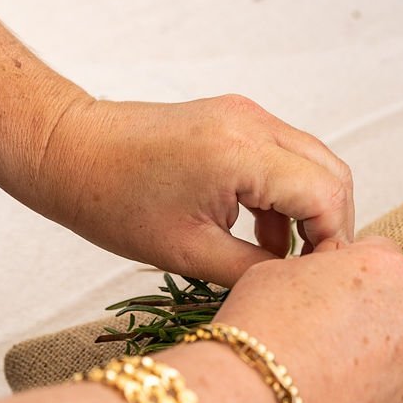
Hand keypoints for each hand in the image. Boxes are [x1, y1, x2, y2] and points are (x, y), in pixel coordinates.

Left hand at [37, 93, 354, 285]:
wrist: (68, 150)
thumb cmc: (112, 200)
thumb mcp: (187, 251)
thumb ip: (252, 270)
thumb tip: (296, 288)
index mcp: (243, 152)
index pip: (325, 195)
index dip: (333, 241)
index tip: (321, 281)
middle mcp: (254, 123)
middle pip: (333, 173)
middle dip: (332, 225)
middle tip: (315, 272)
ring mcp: (248, 115)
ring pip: (314, 162)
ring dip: (311, 210)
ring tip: (288, 259)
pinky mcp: (237, 119)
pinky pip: (285, 156)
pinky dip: (287, 195)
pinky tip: (263, 234)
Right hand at [173, 237, 402, 402]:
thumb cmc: (257, 332)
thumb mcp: (276, 271)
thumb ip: (317, 270)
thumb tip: (324, 283)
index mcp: (386, 268)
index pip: (377, 257)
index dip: (345, 275)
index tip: (321, 294)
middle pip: (394, 308)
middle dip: (364, 318)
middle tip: (318, 337)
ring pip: (395, 357)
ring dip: (367, 360)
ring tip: (317, 376)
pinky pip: (385, 398)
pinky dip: (362, 399)